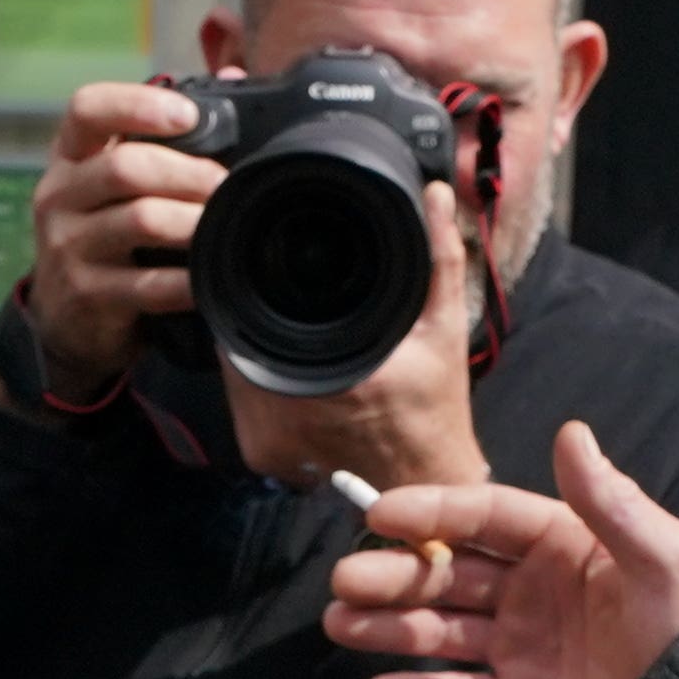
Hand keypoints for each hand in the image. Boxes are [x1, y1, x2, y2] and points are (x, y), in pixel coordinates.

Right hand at [21, 79, 225, 398]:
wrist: (66, 318)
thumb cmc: (105, 234)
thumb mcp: (116, 181)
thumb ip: (166, 132)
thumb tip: (233, 75)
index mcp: (70, 156)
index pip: (87, 109)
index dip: (138, 104)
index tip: (187, 115)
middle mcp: (60, 195)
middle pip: (126, 168)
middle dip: (189, 173)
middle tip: (226, 185)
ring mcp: (68, 247)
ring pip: (141, 221)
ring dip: (194, 222)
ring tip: (223, 225)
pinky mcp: (87, 295)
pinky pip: (148, 283)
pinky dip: (188, 279)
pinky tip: (207, 276)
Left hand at [221, 178, 489, 501]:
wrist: (426, 481)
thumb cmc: (436, 410)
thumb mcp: (446, 329)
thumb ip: (441, 258)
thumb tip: (435, 198)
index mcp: (339, 383)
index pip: (259, 318)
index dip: (257, 290)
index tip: (266, 270)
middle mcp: (294, 415)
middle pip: (239, 338)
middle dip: (256, 317)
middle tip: (280, 303)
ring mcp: (270, 438)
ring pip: (232, 369)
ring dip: (250, 346)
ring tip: (283, 334)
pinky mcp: (259, 452)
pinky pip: (237, 400)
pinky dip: (251, 380)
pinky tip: (280, 369)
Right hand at [322, 418, 678, 678]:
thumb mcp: (664, 557)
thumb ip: (610, 501)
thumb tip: (570, 431)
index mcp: (562, 543)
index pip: (485, 517)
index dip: (433, 512)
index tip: (381, 513)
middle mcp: (531, 590)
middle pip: (449, 574)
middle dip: (394, 574)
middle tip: (344, 580)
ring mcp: (521, 648)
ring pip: (442, 632)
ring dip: (389, 628)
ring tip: (340, 626)